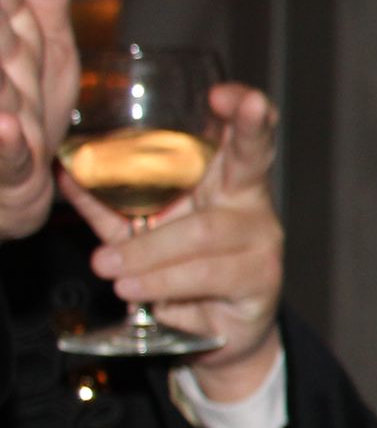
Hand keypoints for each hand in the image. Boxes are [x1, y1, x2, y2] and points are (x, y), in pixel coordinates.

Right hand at [0, 0, 81, 239]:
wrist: (11, 192)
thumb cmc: (27, 109)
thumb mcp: (45, 42)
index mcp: (4, 36)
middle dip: (2, 28)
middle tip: (12, 35)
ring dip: (2, 86)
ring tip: (9, 86)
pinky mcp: (6, 166)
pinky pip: (5, 156)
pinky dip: (5, 144)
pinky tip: (9, 128)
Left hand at [62, 80, 285, 396]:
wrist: (220, 334)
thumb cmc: (184, 273)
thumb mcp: (142, 233)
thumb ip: (109, 205)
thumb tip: (64, 172)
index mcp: (224, 183)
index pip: (241, 137)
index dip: (242, 111)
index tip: (226, 94)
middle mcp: (251, 204)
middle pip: (253, 158)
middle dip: (248, 126)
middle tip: (233, 101)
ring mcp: (262, 241)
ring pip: (201, 235)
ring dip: (147, 253)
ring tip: (109, 268)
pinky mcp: (260, 281)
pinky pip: (204, 275)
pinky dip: (162, 283)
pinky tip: (137, 290)